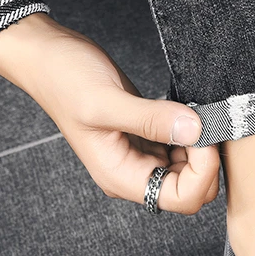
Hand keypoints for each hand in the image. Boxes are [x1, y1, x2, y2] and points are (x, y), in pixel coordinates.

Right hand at [0, 14, 218, 213]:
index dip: (202, 172)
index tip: (203, 134)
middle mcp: (133, 173)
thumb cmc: (64, 80)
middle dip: (207, 162)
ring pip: (190, 170)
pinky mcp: (147, 136)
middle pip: (190, 190)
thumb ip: (151, 119)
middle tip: (206, 121)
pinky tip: (189, 111)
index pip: (179, 198)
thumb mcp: (107, 100)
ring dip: (202, 146)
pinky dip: (193, 132)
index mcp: (120, 176)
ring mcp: (141, 156)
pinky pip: (182, 147)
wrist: (47, 57)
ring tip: (198, 112)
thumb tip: (195, 129)